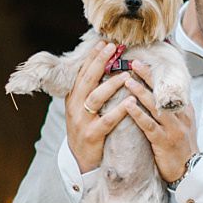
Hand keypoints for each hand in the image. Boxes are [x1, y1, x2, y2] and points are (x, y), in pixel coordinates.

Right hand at [66, 42, 130, 172]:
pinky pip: (107, 120)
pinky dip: (119, 110)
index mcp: (73, 97)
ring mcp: (82, 121)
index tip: (103, 42)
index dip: (92, 57)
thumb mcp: (83, 107)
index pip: (82, 72)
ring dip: (111, 84)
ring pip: (96, 98)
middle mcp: (75, 107)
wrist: (81, 159)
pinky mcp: (92, 135)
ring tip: (126, 74)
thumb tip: (103, 65)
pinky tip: (130, 102)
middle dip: (100, 62)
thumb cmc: (88, 128)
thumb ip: (91, 89)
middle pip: (87, 80)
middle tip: (113, 48)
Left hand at [123, 60, 196, 182]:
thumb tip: (161, 93)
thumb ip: (173, 108)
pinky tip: (128, 105)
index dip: (156, 74)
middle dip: (148, 76)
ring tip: (127, 80)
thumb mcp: (183, 124)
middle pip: (162, 92)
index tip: (144, 61)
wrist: (189, 170)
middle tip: (134, 62)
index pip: (169, 87)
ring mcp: (171, 129)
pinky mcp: (163, 141)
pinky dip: (138, 113)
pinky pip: (148, 125)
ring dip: (140, 91)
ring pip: (154, 106)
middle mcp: (179, 116)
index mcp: (184, 110)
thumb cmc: (182, 147)